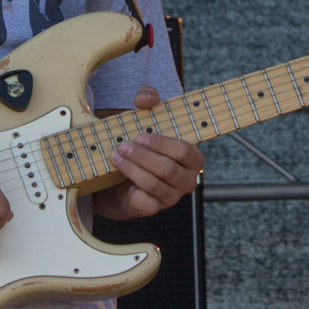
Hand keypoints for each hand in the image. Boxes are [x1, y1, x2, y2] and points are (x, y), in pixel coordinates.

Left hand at [95, 88, 203, 220]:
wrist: (127, 172)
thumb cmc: (144, 142)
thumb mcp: (146, 115)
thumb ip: (148, 98)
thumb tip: (144, 99)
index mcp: (193, 158)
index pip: (184, 152)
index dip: (161, 144)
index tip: (141, 135)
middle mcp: (187, 180)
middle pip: (168, 169)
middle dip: (143, 156)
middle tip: (123, 145)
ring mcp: (171, 197)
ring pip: (153, 185)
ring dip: (132, 169)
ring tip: (116, 156)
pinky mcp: (154, 209)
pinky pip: (146, 203)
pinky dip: (132, 190)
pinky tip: (121, 178)